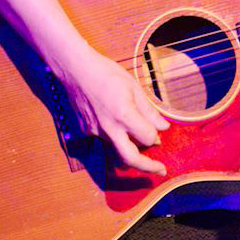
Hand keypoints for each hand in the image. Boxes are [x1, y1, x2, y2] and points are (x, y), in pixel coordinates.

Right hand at [56, 48, 169, 173]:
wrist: (76, 69)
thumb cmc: (107, 74)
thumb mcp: (134, 87)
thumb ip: (149, 111)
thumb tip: (163, 128)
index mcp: (124, 115)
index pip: (148, 138)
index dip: (156, 136)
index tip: (159, 132)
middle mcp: (109, 128)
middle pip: (130, 158)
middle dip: (148, 167)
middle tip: (160, 170)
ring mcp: (95, 131)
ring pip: (117, 146)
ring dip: (129, 144)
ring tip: (134, 133)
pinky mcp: (86, 131)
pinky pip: (104, 138)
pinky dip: (113, 133)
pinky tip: (111, 117)